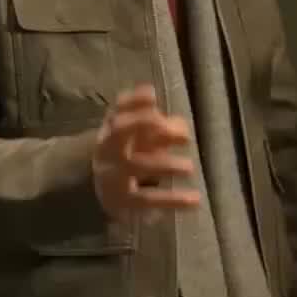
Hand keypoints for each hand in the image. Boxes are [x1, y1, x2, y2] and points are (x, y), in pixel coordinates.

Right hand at [92, 86, 200, 220]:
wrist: (101, 191)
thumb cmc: (130, 154)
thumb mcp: (142, 137)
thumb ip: (161, 127)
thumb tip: (181, 127)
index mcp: (112, 128)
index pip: (119, 109)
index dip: (133, 101)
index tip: (152, 95)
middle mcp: (108, 148)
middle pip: (119, 132)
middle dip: (142, 124)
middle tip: (178, 130)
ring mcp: (113, 175)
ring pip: (136, 166)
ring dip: (165, 165)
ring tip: (190, 168)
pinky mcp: (124, 200)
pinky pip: (148, 199)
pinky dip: (172, 199)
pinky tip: (195, 200)